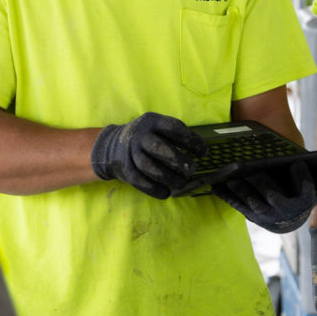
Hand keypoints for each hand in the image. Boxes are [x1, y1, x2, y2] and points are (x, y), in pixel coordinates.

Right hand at [91, 113, 205, 198]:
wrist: (113, 146)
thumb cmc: (147, 138)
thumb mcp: (158, 128)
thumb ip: (175, 136)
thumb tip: (200, 151)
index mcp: (152, 121)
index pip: (173, 128)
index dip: (190, 140)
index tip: (203, 152)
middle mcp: (139, 135)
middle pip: (158, 148)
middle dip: (178, 160)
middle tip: (193, 169)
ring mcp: (130, 152)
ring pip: (148, 167)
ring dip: (167, 177)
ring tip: (182, 183)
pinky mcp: (125, 169)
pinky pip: (139, 181)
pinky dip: (153, 189)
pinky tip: (166, 193)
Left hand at [216, 161, 316, 233]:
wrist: (286, 198)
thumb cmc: (303, 183)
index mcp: (304, 207)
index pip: (305, 195)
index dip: (303, 180)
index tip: (298, 164)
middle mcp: (285, 218)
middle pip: (275, 200)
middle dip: (265, 185)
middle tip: (257, 169)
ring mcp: (265, 218)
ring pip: (252, 204)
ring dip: (242, 190)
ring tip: (234, 174)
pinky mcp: (248, 214)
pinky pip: (237, 205)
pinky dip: (226, 194)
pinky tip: (217, 182)